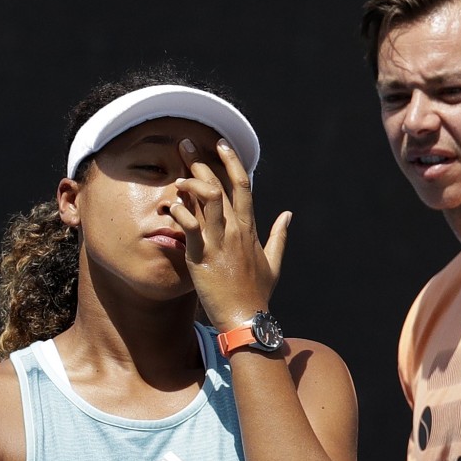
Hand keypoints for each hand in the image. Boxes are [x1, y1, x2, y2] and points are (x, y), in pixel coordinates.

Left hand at [168, 137, 290, 329]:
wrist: (247, 317)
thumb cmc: (258, 293)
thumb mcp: (274, 262)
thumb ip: (279, 236)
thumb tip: (288, 215)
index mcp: (250, 228)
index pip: (242, 186)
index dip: (232, 162)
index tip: (221, 144)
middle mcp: (236, 229)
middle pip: (220, 185)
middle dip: (202, 161)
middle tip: (185, 143)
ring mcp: (220, 241)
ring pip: (206, 199)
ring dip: (190, 181)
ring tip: (176, 172)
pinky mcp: (202, 254)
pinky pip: (190, 225)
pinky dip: (180, 212)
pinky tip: (171, 205)